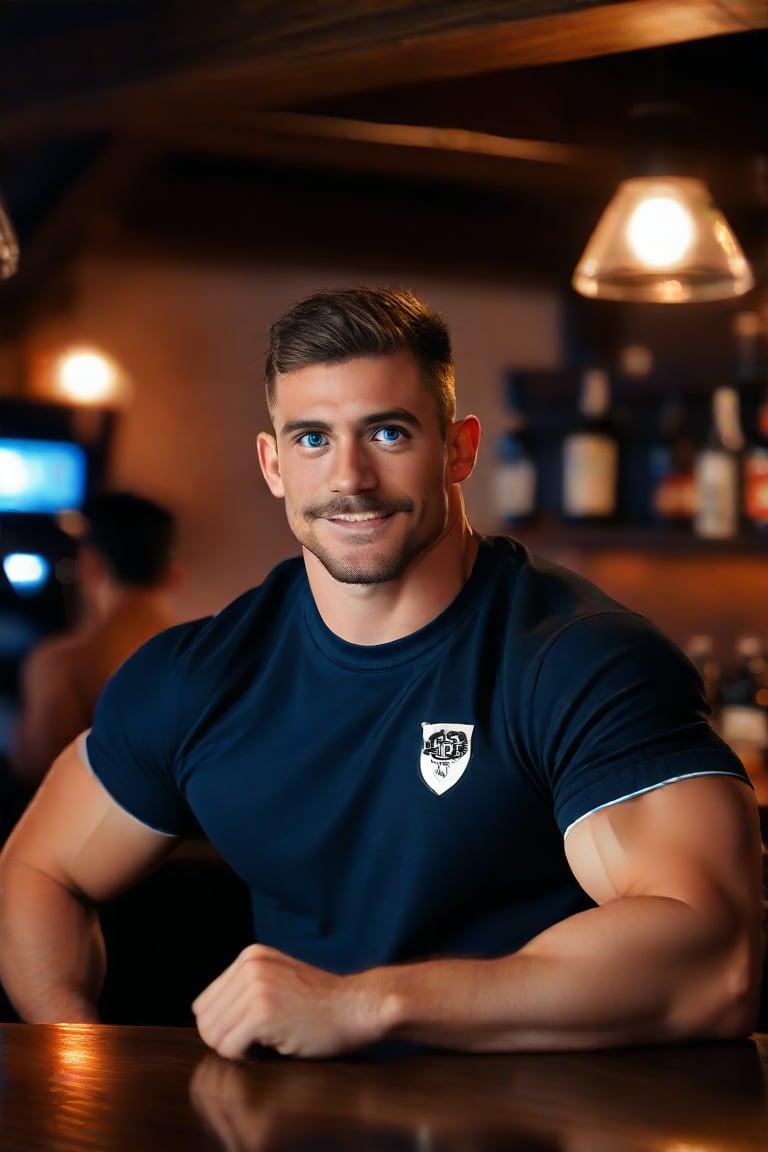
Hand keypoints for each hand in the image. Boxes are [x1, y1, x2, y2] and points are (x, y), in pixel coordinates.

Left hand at [191, 944, 385, 1058]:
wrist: (358, 1007)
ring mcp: (256, 987)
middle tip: (261, 1039)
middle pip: (206, 1020)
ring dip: (239, 1048)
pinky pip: (231, 1049)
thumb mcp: (277, 980)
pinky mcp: (263, 1012)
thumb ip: (243, 989)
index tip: (253, 1030)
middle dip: (229, 1038)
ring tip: (269, 1041)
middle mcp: (249, 966)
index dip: (225, 1025)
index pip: (205, 1003)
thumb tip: (204, 1020)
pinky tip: (274, 1046)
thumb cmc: (320, 1004)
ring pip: (215, 1036)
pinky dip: (248, 1057)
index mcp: (250, 956)